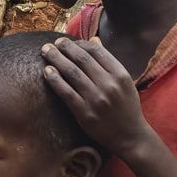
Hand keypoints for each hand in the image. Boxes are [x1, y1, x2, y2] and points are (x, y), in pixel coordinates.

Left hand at [41, 37, 151, 157]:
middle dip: (65, 48)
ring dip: (56, 59)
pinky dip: (55, 79)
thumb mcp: (123, 82)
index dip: (79, 44)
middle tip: (53, 43)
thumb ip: (108, 61)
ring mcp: (96, 99)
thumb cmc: (126, 107)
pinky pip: (66, 92)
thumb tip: (93, 39)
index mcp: (120, 74)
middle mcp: (109, 84)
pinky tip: (47, 71)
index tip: (67, 42)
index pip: (96, 51)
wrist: (130, 136)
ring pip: (72, 73)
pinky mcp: (84, 112)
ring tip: (46, 51)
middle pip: (82, 59)